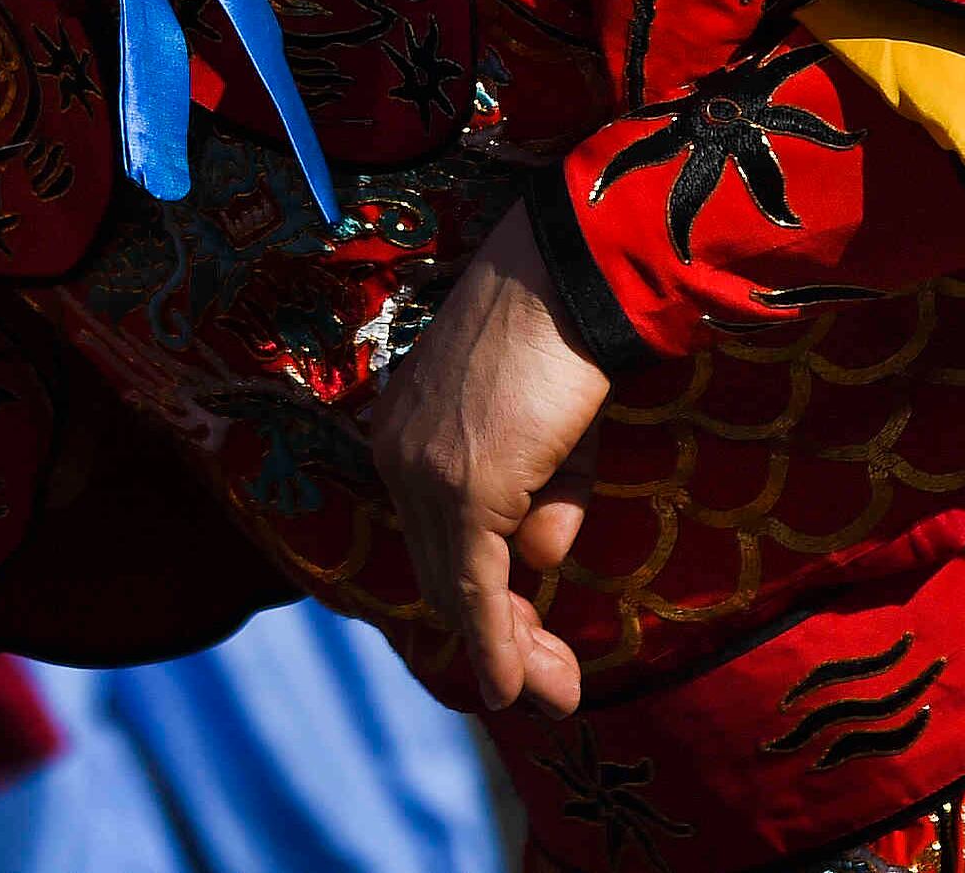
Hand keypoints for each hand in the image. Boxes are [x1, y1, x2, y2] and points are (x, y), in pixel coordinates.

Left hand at [367, 200, 611, 716]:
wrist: (567, 275)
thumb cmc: (565, 336)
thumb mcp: (550, 435)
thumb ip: (540, 499)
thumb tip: (538, 558)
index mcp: (406, 432)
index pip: (434, 534)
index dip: (479, 598)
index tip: (519, 645)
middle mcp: (397, 455)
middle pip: (440, 571)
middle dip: (496, 638)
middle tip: (549, 687)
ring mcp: (425, 472)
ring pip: (460, 587)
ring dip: (510, 648)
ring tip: (558, 689)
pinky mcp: (463, 487)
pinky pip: (474, 585)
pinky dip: (495, 643)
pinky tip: (514, 688)